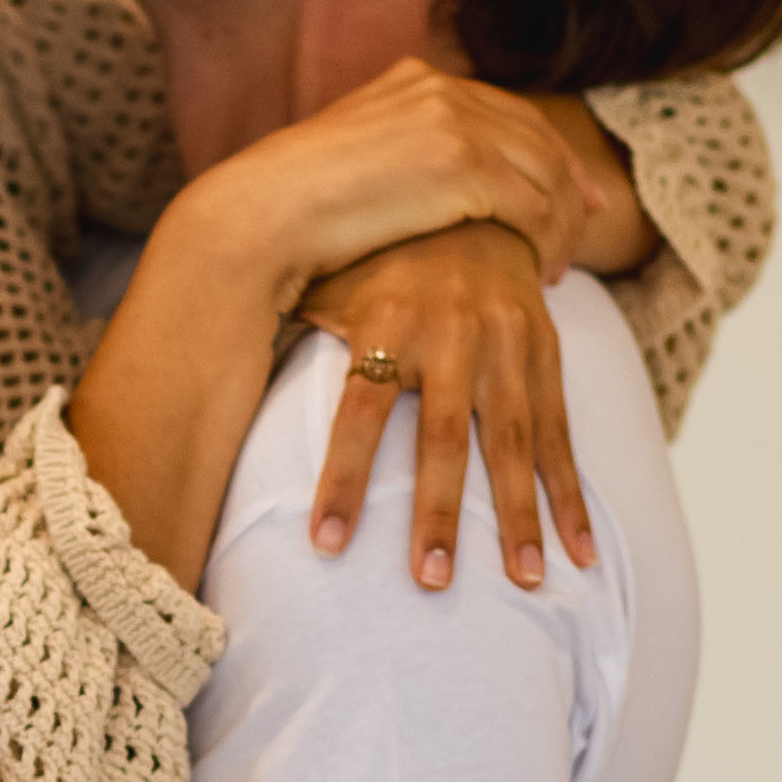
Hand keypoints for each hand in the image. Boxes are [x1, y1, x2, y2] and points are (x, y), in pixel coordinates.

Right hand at [166, 56, 603, 302]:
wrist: (261, 220)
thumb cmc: (290, 207)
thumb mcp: (351, 156)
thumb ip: (398, 150)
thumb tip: (427, 180)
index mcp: (413, 80)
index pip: (501, 108)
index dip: (541, 146)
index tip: (568, 181)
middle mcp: (440, 89)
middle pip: (534, 133)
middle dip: (570, 177)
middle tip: (594, 215)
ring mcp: (455, 123)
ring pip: (544, 172)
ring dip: (562, 220)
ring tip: (558, 263)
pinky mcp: (465, 167)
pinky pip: (536, 205)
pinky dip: (550, 240)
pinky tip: (545, 271)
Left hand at [297, 221, 594, 590]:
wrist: (474, 199)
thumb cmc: (378, 255)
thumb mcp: (328, 277)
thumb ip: (283, 321)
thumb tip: (203, 363)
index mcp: (387, 321)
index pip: (358, 409)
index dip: (342, 476)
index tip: (325, 543)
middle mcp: (451, 335)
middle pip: (442, 437)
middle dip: (439, 513)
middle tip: (430, 582)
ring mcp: (505, 347)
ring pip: (512, 443)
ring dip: (518, 517)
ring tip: (522, 583)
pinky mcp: (545, 355)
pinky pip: (560, 434)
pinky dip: (571, 495)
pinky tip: (579, 552)